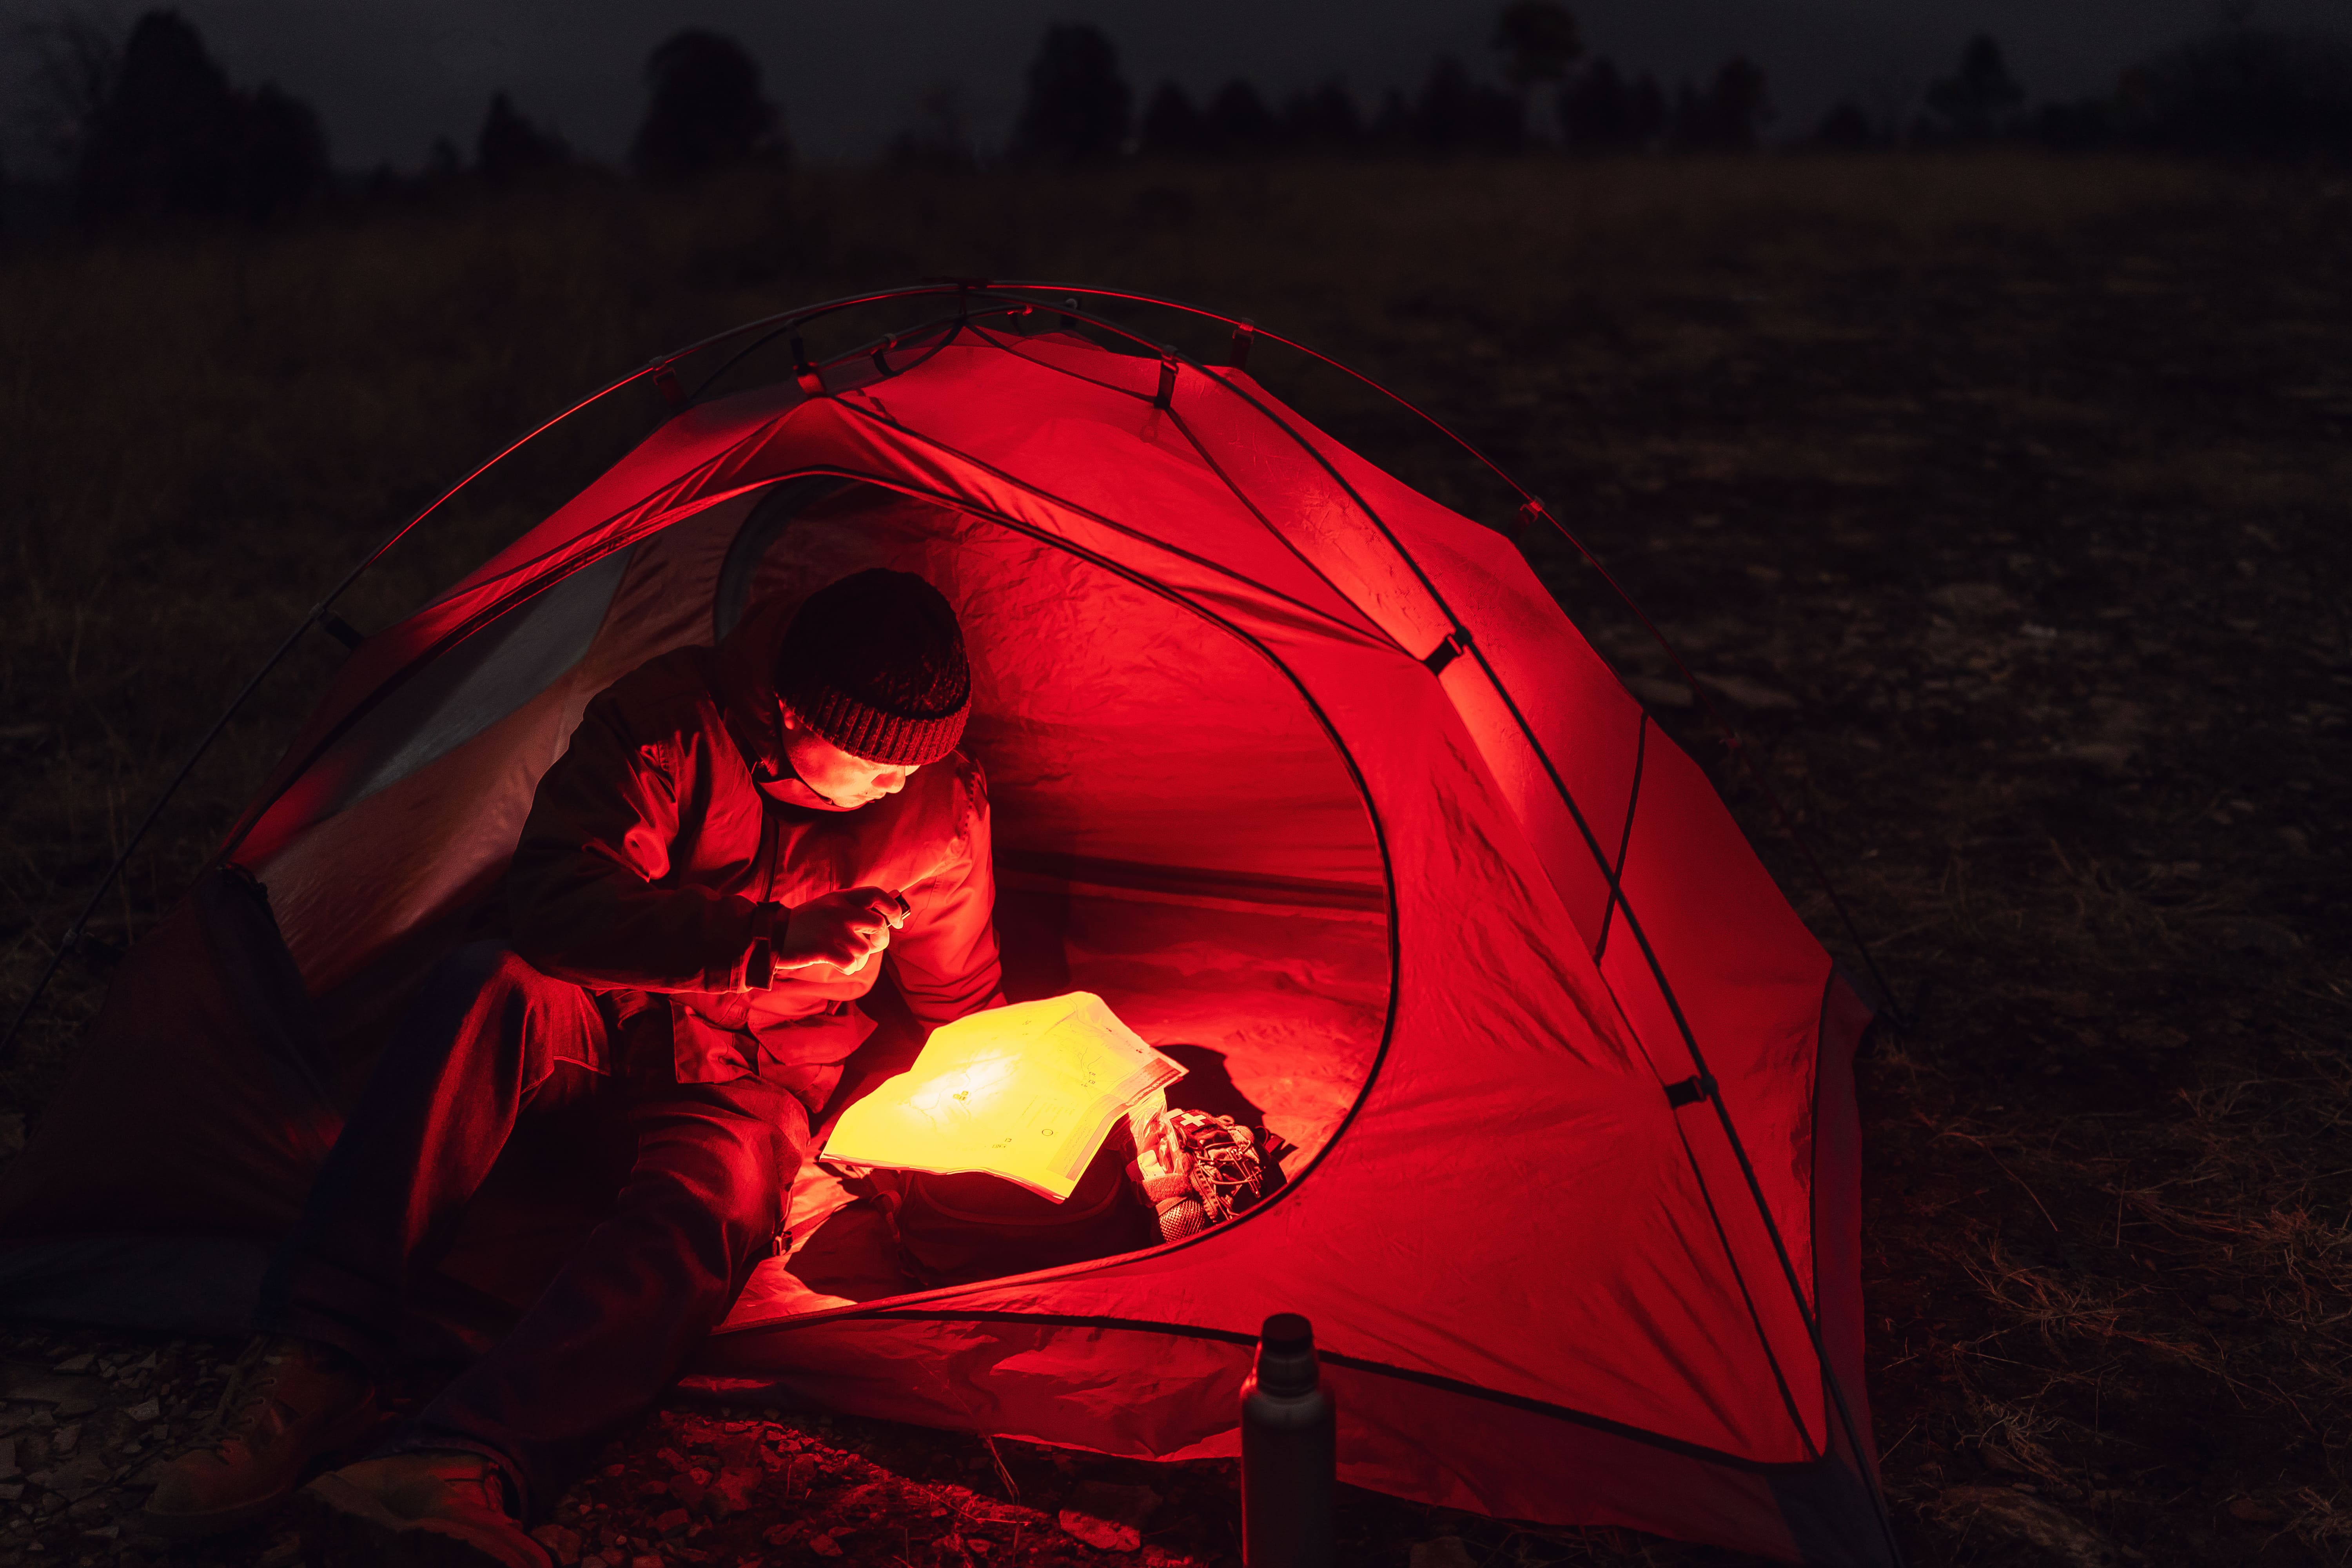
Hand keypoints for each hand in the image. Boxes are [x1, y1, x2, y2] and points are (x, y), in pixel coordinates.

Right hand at [774, 886, 907, 975]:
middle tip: (871, 946)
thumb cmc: (804, 924)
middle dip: (880, 940)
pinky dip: (848, 968)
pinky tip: (837, 964)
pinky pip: (852, 964)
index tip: (897, 921)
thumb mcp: (827, 906)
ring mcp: (833, 929)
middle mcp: (840, 910)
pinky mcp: (825, 949)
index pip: (876, 895)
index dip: (893, 908)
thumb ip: (851, 908)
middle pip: (879, 926)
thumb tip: (883, 919)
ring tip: (843, 956)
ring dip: (858, 958)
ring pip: (865, 950)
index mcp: (841, 897)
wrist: (771, 935)